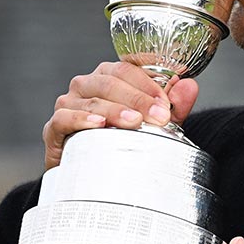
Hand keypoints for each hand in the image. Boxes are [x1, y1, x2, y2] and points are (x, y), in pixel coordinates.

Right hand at [44, 61, 200, 168]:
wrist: (93, 175)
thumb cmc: (124, 140)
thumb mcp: (156, 124)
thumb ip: (174, 105)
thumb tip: (190, 84)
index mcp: (109, 77)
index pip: (127, 68)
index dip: (148, 82)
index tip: (167, 101)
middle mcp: (86, 85)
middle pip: (110, 81)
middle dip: (138, 98)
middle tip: (159, 116)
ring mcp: (68, 105)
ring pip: (91, 99)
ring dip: (116, 109)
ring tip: (136, 122)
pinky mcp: (54, 128)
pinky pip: (64, 118)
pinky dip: (81, 119)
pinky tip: (99, 125)